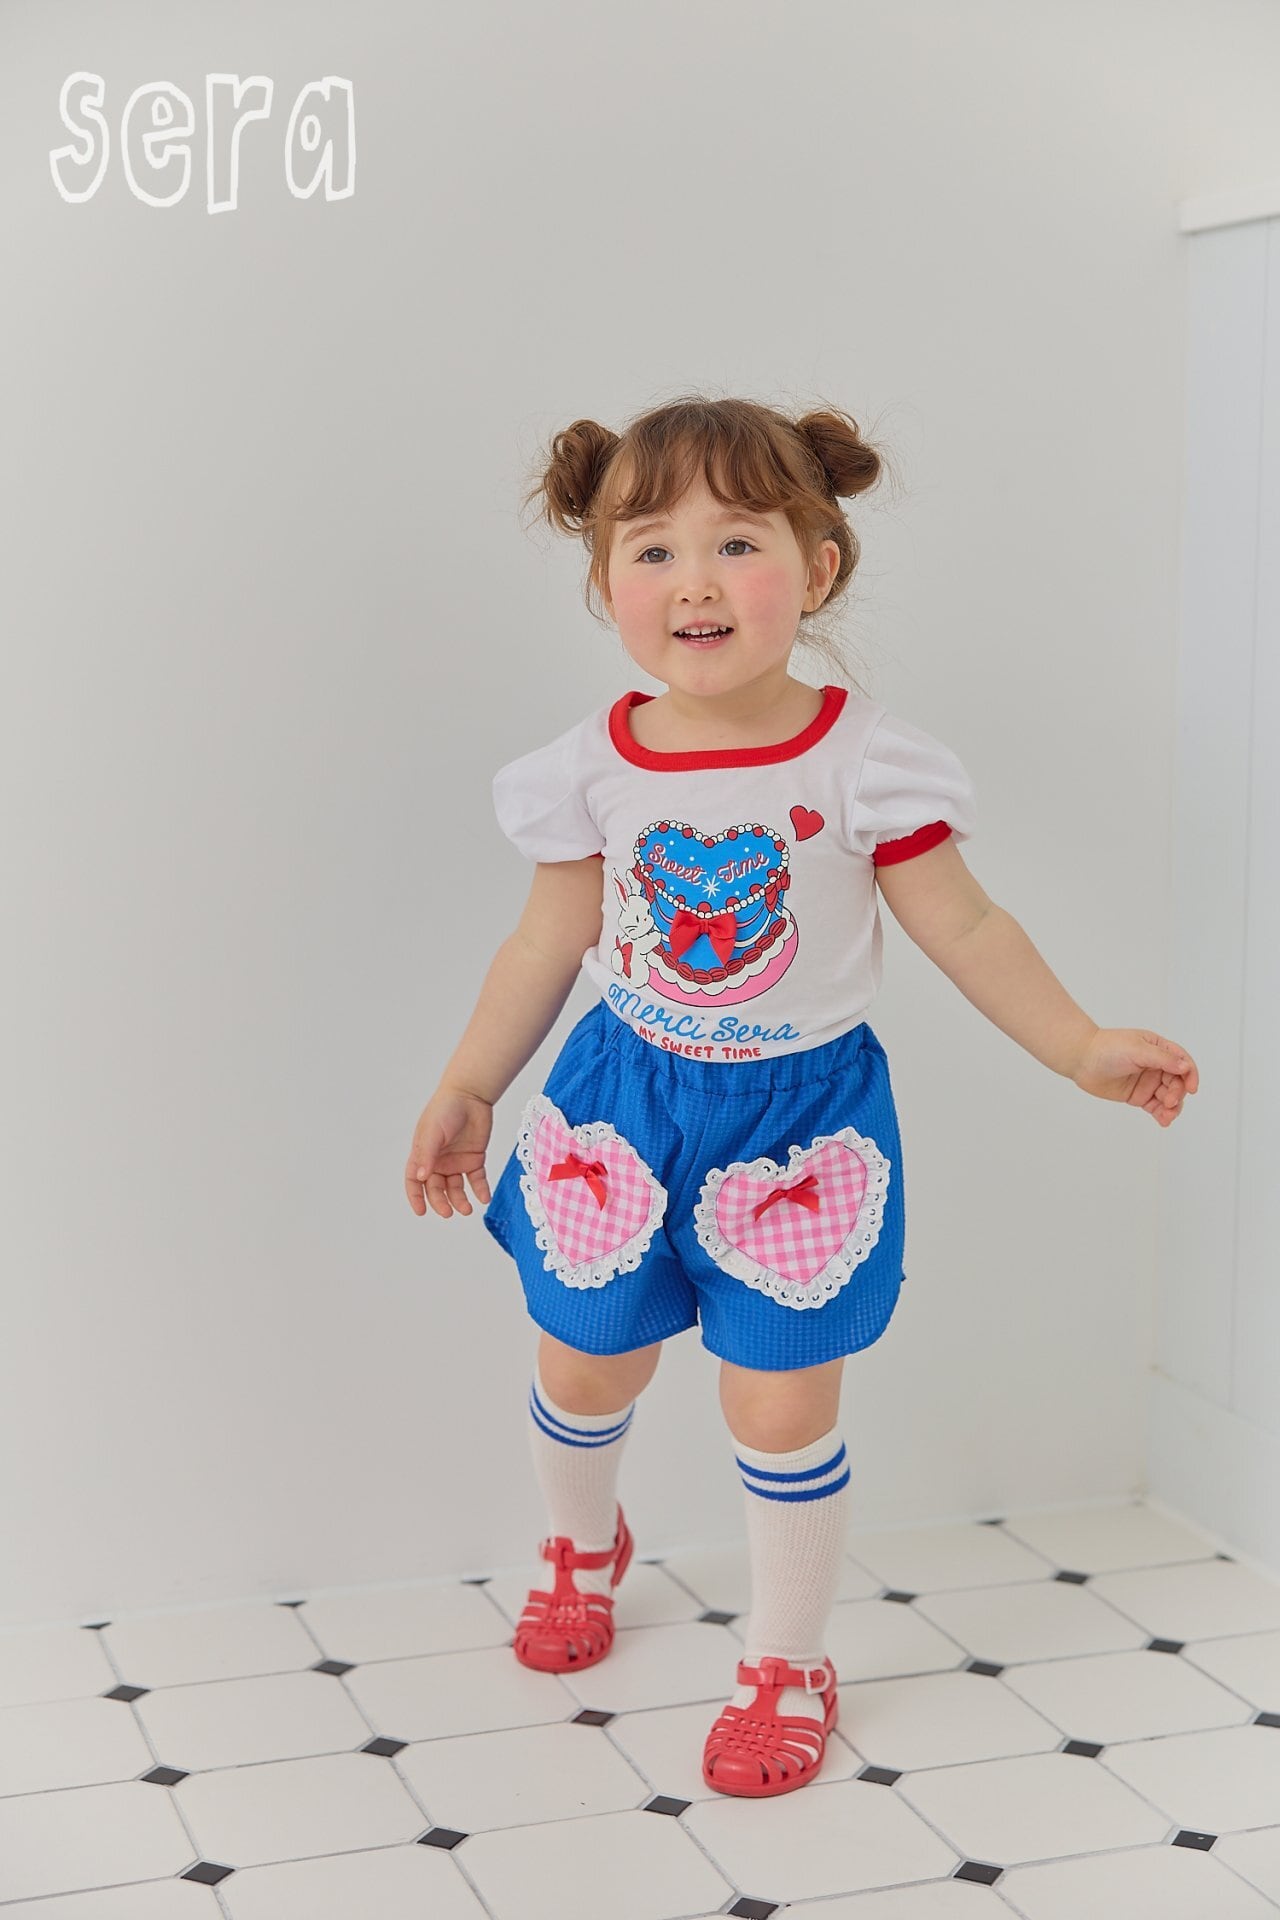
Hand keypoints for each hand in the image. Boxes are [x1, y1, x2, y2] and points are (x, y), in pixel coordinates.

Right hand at [405, 1087, 494, 1217]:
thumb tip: (420, 1178)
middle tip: (449, 1212)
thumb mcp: (433, 1132)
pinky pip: (476, 1179)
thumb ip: (427, 1155)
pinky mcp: (474, 1158)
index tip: (421, 1211)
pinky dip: (480, 1190)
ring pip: (456, 1188)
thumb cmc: (446, 1109)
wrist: (471, 1095)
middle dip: (440, 1202)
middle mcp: (438, 1161)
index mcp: (423, 1154)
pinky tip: (484, 1198)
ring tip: (467, 1209)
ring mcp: (457, 1161)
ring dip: (460, 1200)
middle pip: (436, 1188)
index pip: (414, 1181)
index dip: (415, 1197)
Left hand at [1071, 1029, 1198, 1126]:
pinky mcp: (1138, 1096)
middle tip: (1169, 1101)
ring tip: (1167, 1116)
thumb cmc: (1108, 1048)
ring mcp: (1147, 1081)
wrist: (1081, 1060)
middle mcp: (1156, 1065)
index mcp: (1158, 1048)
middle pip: (1177, 1082)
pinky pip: (1156, 1107)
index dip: (1190, 1075)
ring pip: (1168, 1097)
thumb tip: (1185, 1067)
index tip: (1192, 1088)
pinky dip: (1162, 1114)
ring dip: (1172, 1107)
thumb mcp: (1137, 1049)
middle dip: (1177, 1093)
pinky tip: (1164, 1121)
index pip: (1182, 1062)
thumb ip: (1162, 1059)